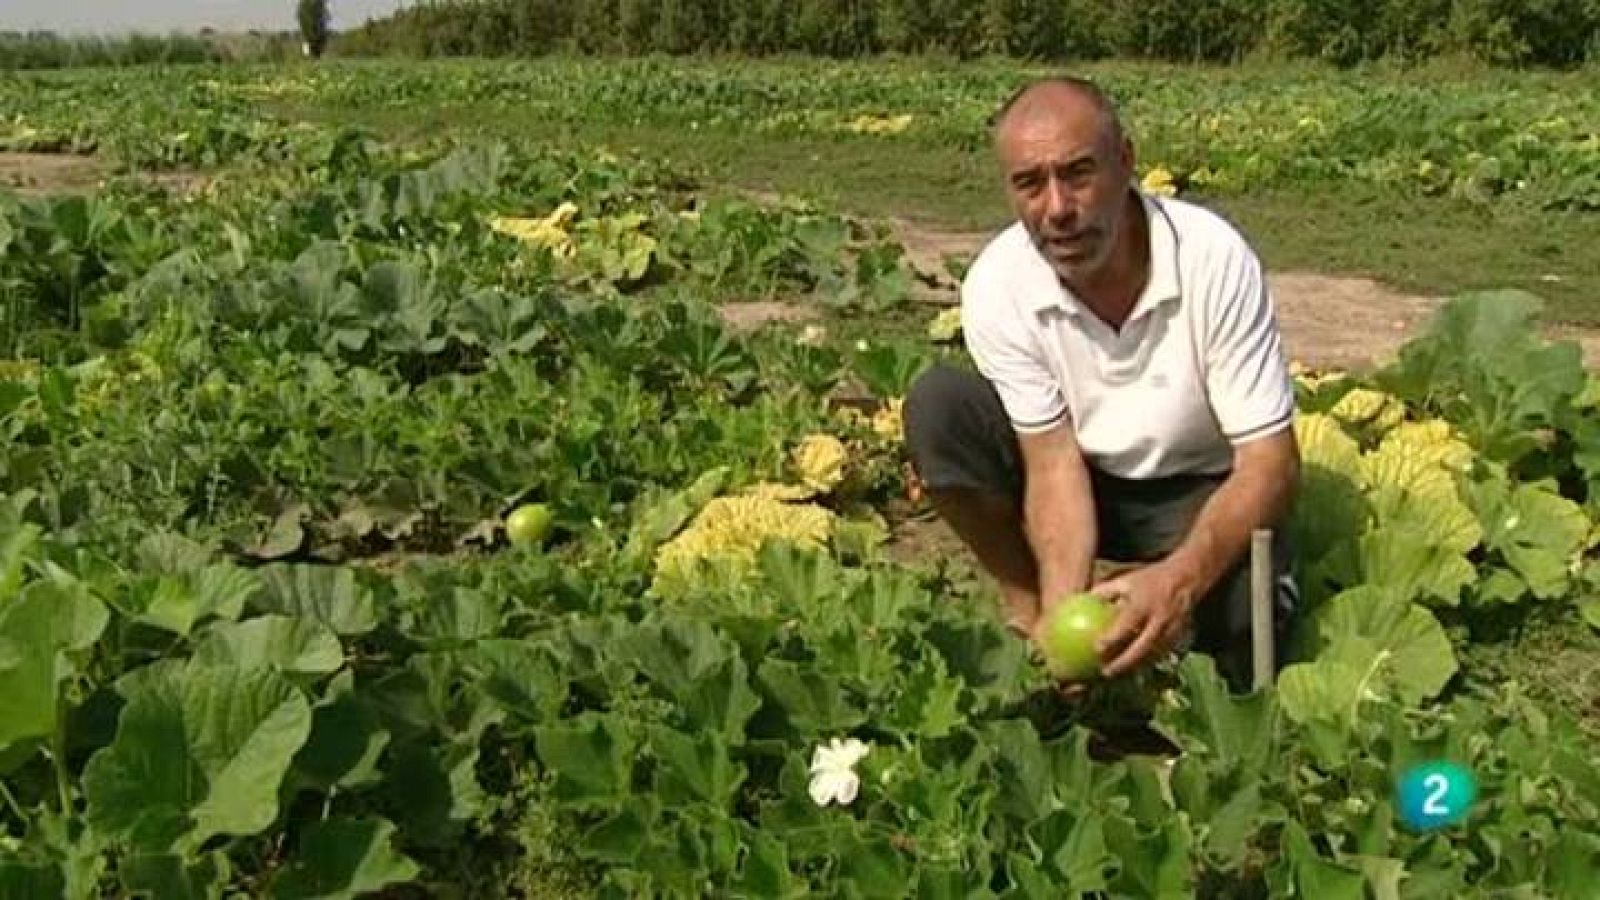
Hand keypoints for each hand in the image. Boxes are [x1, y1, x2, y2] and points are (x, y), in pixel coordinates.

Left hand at [1091, 562, 1196, 678]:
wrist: (1185, 580)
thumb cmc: (1148, 580)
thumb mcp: (1125, 580)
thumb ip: (1104, 592)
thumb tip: (1080, 603)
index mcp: (1144, 604)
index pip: (1127, 623)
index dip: (1112, 637)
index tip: (1097, 648)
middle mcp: (1159, 619)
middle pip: (1141, 647)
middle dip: (1124, 663)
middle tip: (1105, 672)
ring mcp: (1171, 631)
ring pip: (1151, 655)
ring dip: (1134, 668)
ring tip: (1115, 677)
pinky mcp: (1177, 638)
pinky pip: (1159, 655)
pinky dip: (1144, 664)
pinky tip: (1130, 671)